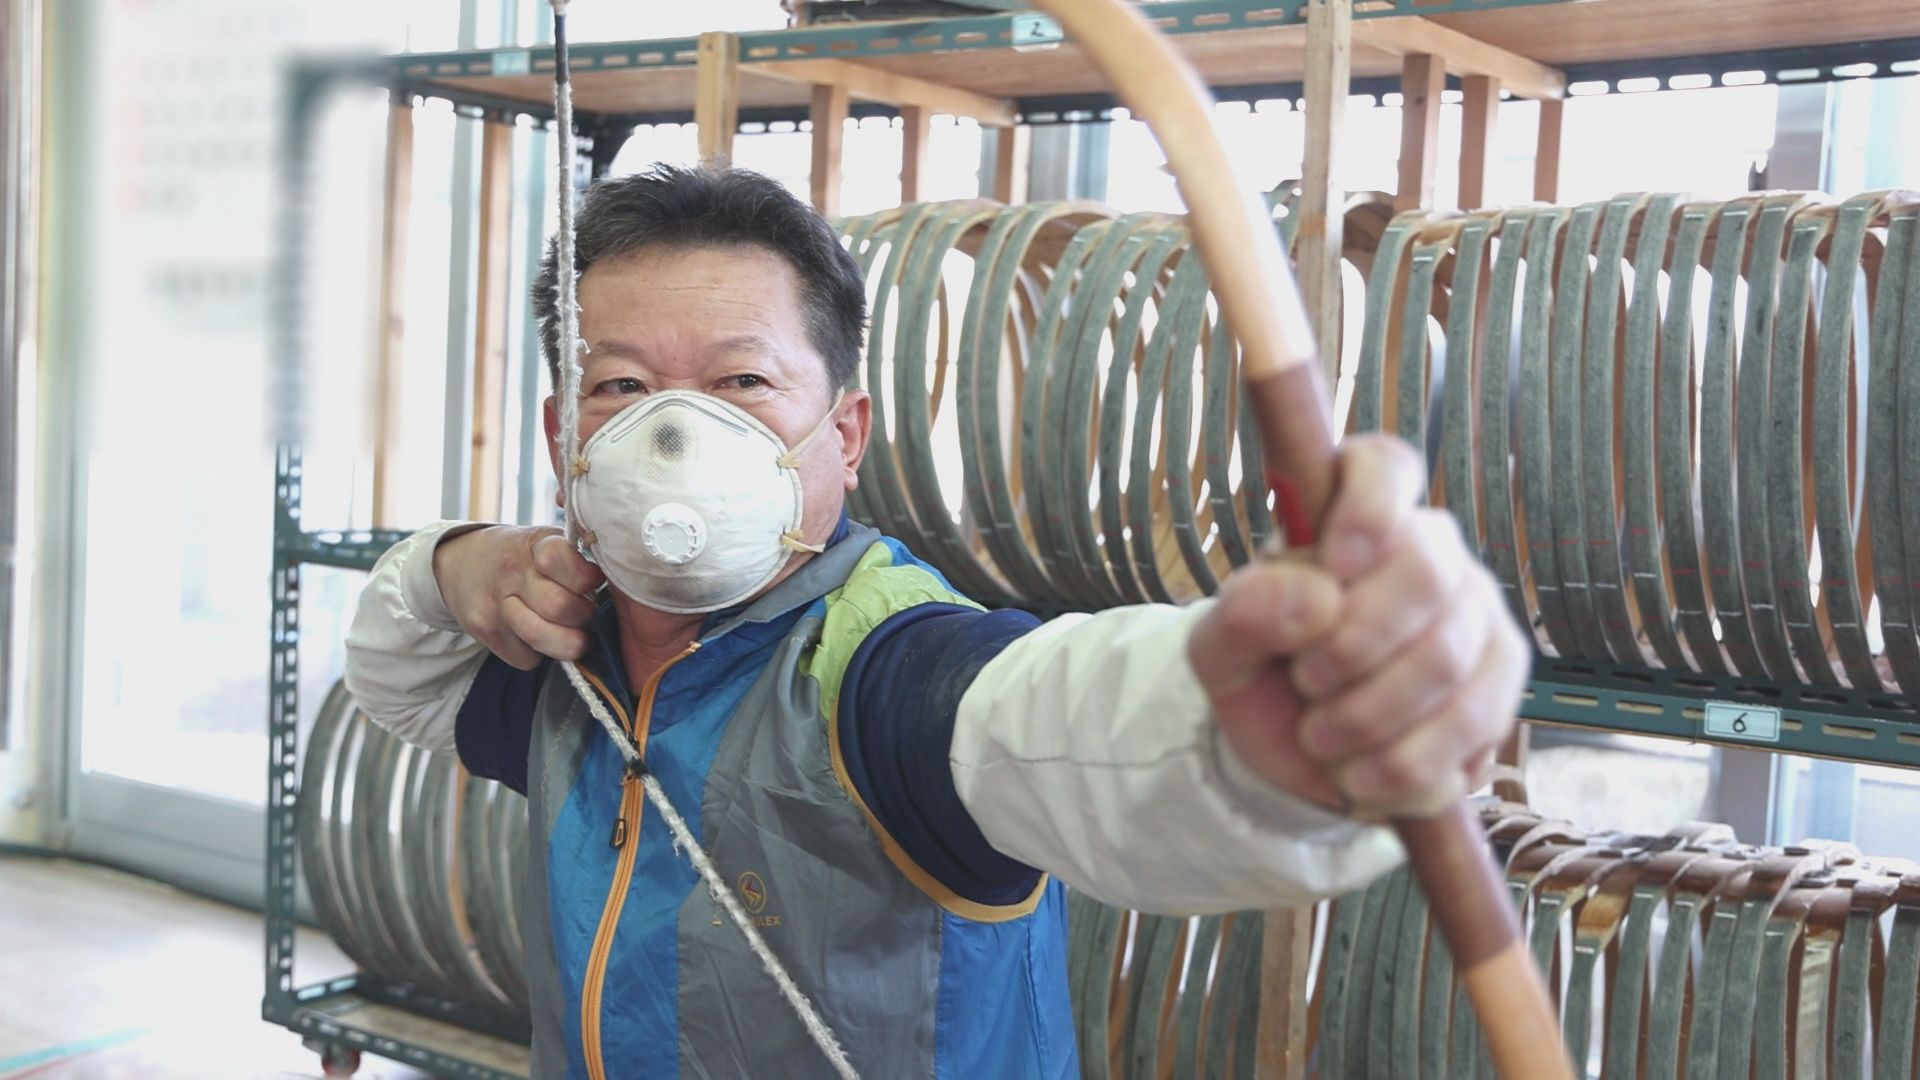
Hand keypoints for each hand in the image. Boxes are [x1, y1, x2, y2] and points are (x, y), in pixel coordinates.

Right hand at [433, 526, 605, 669]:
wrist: (461, 563)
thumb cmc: (522, 555)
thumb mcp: (548, 540)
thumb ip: (578, 557)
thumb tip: (621, 579)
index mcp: (537, 544)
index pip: (564, 560)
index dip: (587, 579)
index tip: (591, 583)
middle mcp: (512, 572)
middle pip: (559, 607)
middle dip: (583, 617)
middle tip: (585, 614)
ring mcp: (494, 603)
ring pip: (541, 637)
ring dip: (566, 643)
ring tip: (570, 632)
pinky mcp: (484, 631)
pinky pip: (526, 658)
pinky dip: (540, 654)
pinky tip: (539, 636)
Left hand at [1188, 435, 1529, 817]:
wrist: (1298, 750)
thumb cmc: (1263, 674)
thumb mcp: (1219, 649)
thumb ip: (1244, 613)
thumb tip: (1316, 597)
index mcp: (1353, 515)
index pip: (1385, 467)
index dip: (1369, 509)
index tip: (1334, 563)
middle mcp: (1431, 552)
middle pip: (1428, 573)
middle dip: (1354, 646)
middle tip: (1306, 683)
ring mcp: (1477, 616)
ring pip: (1448, 659)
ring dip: (1369, 716)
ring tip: (1320, 738)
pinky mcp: (1501, 685)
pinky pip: (1472, 724)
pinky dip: (1403, 764)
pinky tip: (1360, 775)